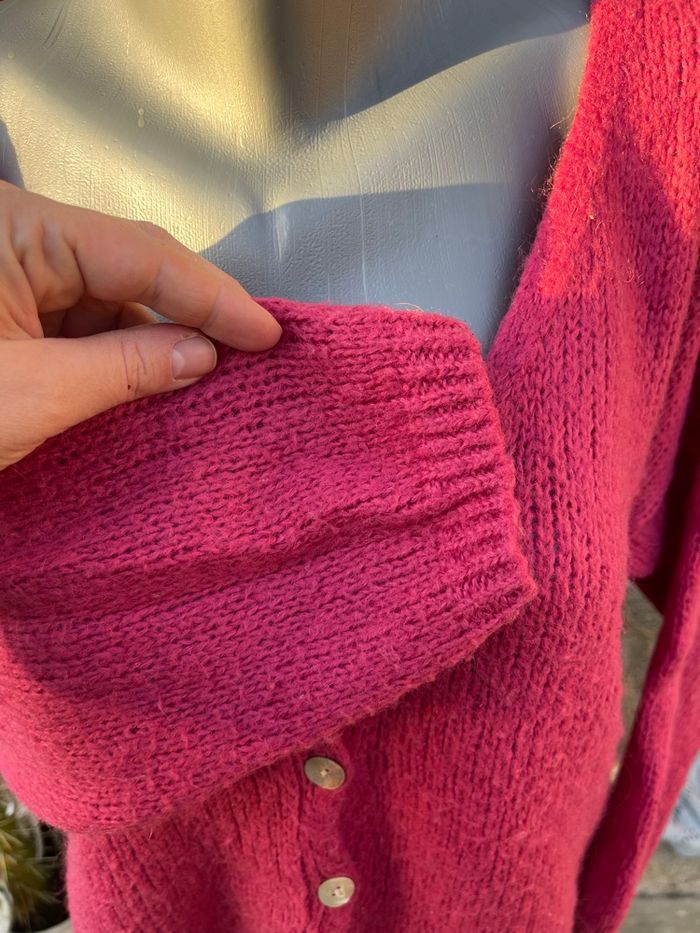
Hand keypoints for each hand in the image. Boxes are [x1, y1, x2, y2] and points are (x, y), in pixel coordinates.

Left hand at [0, 182, 281, 468]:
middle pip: (130, 265)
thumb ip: (125, 368)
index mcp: (17, 231)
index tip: (264, 331)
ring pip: (109, 295)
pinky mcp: (10, 309)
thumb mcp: (34, 392)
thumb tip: (202, 355)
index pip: (140, 254)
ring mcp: (13, 273)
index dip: (211, 295)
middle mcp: (19, 240)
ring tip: (210, 372)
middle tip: (252, 346)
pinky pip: (82, 320)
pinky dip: (121, 352)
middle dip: (191, 310)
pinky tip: (158, 375)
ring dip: (157, 338)